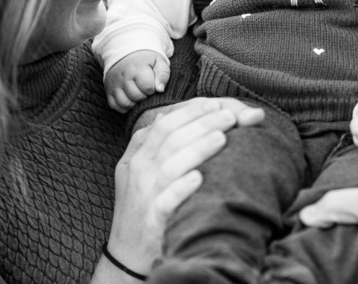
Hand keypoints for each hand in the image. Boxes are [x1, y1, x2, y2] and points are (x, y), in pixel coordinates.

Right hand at [103, 98, 264, 277]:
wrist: (126, 252)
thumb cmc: (140, 206)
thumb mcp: (137, 170)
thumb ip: (149, 143)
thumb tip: (168, 116)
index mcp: (138, 156)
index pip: (164, 124)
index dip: (190, 111)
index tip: (215, 103)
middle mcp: (140, 171)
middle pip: (171, 138)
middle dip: (203, 123)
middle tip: (231, 116)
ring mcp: (145, 195)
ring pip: (172, 165)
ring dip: (198, 149)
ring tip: (223, 137)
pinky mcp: (152, 219)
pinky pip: (167, 201)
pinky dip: (182, 188)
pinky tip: (200, 178)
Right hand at [104, 50, 169, 111]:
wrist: (125, 53)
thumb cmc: (145, 60)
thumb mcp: (158, 61)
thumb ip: (163, 74)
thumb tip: (160, 89)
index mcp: (137, 68)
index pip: (148, 87)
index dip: (153, 88)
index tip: (153, 83)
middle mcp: (123, 77)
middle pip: (136, 96)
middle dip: (145, 96)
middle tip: (145, 89)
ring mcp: (114, 84)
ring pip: (125, 103)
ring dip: (135, 103)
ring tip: (139, 94)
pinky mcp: (108, 91)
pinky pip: (115, 106)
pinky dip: (124, 107)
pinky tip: (130, 99)